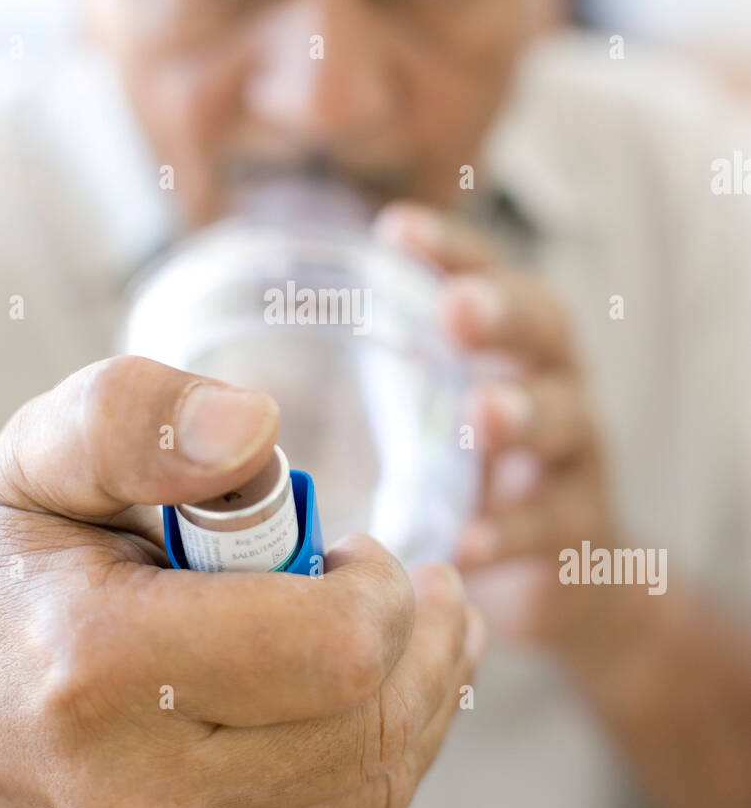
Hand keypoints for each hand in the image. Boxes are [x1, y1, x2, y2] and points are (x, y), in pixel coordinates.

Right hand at [0, 356, 482, 807]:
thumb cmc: (24, 569)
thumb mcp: (45, 458)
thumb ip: (136, 419)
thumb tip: (253, 428)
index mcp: (95, 667)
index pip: (334, 649)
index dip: (383, 589)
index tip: (355, 549)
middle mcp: (131, 795)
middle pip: (370, 727)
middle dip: (423, 642)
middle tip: (419, 586)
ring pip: (377, 792)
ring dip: (424, 700)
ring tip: (420, 633)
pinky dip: (387, 761)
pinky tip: (373, 702)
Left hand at [376, 203, 615, 645]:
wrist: (540, 579)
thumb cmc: (453, 477)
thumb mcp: (411, 419)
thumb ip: (353, 383)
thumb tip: (228, 371)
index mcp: (499, 341)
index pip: (481, 273)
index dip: (448, 248)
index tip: (395, 228)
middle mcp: (547, 379)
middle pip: (541, 327)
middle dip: (501, 312)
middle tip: (456, 310)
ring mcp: (572, 453)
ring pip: (563, 421)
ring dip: (523, 414)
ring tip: (484, 417)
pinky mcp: (579, 527)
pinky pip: (552, 523)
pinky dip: (512, 531)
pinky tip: (470, 542)